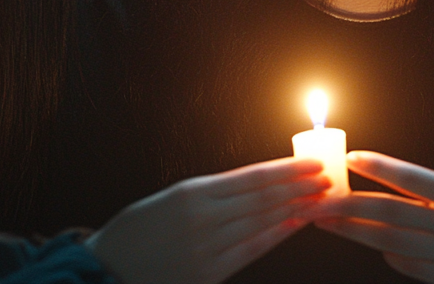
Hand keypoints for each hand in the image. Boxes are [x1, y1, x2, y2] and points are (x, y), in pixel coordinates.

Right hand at [86, 156, 327, 283]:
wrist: (105, 270)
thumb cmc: (136, 232)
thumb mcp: (167, 201)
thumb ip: (207, 195)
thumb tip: (251, 187)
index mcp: (191, 193)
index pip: (251, 178)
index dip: (286, 170)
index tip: (312, 162)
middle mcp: (202, 218)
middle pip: (263, 199)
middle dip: (299, 187)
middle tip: (327, 177)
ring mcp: (207, 248)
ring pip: (262, 223)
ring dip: (294, 209)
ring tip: (319, 199)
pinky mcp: (207, 274)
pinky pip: (250, 251)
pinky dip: (275, 237)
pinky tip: (294, 225)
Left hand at [313, 151, 433, 283]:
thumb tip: (411, 196)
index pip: (414, 178)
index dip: (379, 167)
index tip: (351, 157)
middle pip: (392, 214)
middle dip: (350, 205)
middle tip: (319, 198)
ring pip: (393, 243)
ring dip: (358, 233)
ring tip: (331, 222)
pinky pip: (414, 271)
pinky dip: (393, 257)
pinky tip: (380, 248)